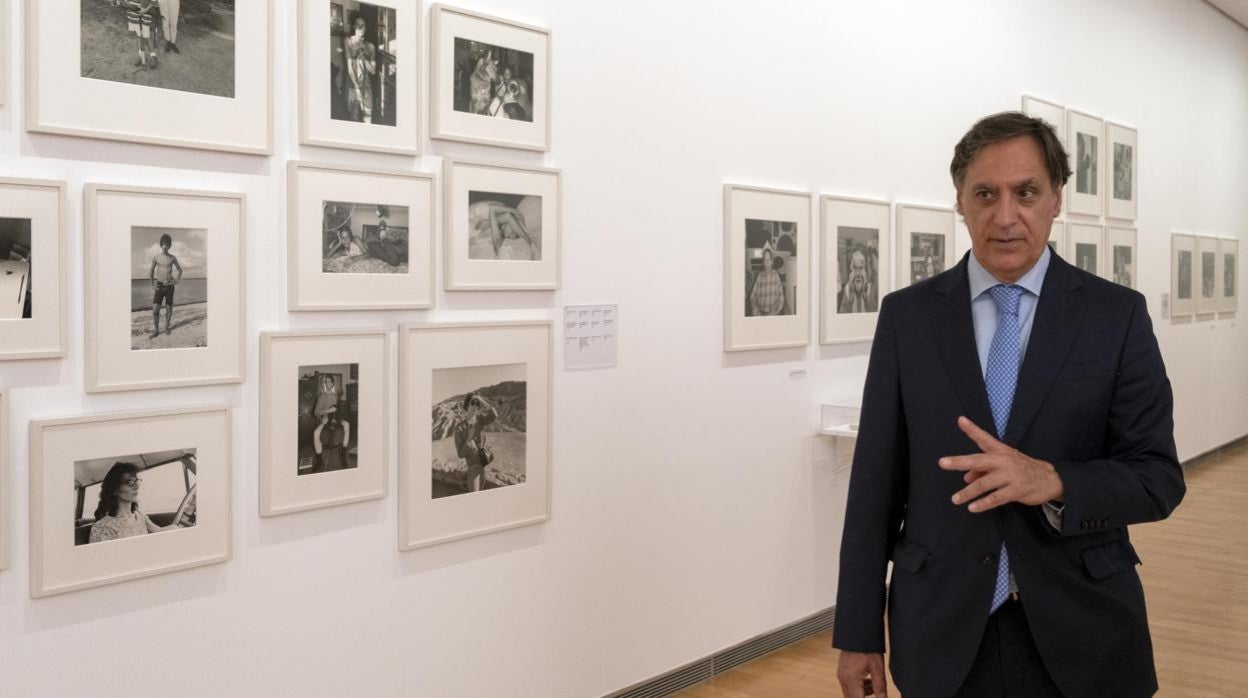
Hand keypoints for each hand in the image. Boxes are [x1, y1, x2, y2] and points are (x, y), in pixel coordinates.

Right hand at [837, 651, 887, 696]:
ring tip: (873, 682)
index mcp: (852, 679)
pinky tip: (867, 677)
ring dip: (862, 693)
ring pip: (850, 694)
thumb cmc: (868, 647)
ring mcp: (840, 675)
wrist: (857, 633)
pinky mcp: (841, 672)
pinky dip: (858, 687)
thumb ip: (880, 687)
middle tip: (875, 690)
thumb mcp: (878, 668)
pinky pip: (848, 686)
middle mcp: (843, 679)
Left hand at [939, 416, 1063, 511]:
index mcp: (1000, 451)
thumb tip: (966, 477)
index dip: (972, 429)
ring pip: (984, 484)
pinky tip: (973, 507)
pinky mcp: (1016, 490)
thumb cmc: (1022, 469)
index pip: (984, 438)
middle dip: (959, 462)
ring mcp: (1010, 475)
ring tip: (956, 499)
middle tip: (942, 463)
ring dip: (968, 492)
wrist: (1050, 479)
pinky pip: (996, 498)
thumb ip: (982, 469)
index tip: (960, 420)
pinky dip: (983, 503)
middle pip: (978, 460)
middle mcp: (1004, 461)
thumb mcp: (1003, 464)